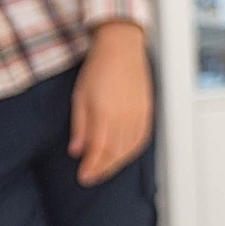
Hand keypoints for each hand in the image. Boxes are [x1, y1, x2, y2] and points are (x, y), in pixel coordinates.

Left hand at [70, 22, 151, 185]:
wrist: (121, 48)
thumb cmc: (99, 68)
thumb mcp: (80, 96)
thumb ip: (80, 126)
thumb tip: (77, 150)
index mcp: (105, 114)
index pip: (99, 151)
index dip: (91, 168)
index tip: (83, 177)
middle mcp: (124, 118)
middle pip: (115, 155)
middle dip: (102, 169)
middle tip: (91, 177)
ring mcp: (138, 116)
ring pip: (129, 150)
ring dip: (116, 163)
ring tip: (105, 169)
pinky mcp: (147, 112)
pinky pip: (141, 140)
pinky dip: (131, 152)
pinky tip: (123, 155)